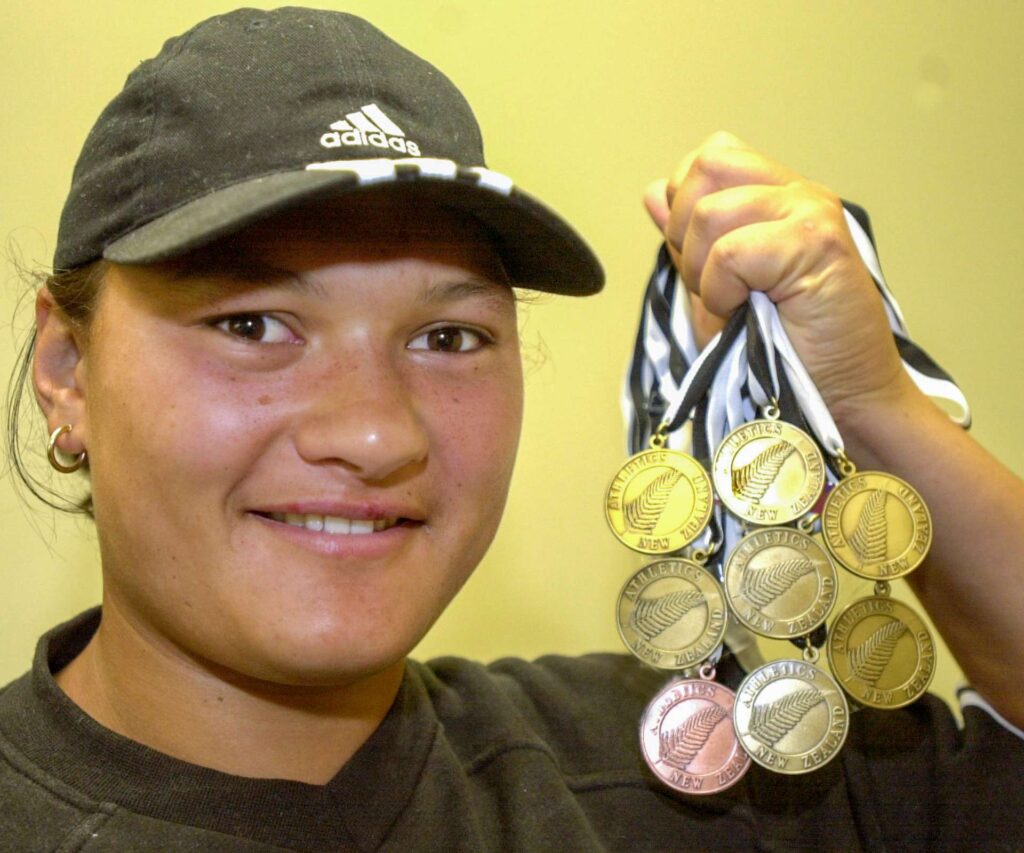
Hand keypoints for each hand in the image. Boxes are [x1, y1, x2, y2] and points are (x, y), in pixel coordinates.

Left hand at [644, 131, 908, 421]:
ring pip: (709, 213)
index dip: (682, 207)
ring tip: (734, 304)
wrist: (839, 395)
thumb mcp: (715, 290)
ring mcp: (811, 212)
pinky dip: (722, 290)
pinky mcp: (818, 243)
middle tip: (714, 284)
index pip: (710, 159)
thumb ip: (687, 240)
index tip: (700, 263)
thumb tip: (656, 192)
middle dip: (684, 233)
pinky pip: (731, 251)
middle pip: (704, 168)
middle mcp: (797, 193)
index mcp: (776, 196)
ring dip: (703, 271)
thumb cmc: (779, 354)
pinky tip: (744, 312)